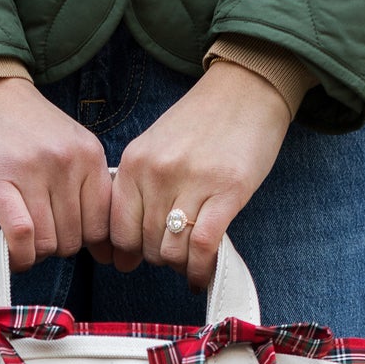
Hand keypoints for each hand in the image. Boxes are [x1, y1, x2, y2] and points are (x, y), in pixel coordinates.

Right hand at [0, 76, 110, 271]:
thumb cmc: (26, 126)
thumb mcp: (69, 147)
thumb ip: (87, 190)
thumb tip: (105, 252)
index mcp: (90, 155)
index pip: (102, 224)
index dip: (86, 243)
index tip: (68, 238)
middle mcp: (67, 162)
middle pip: (74, 238)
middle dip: (57, 247)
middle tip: (40, 234)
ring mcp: (34, 170)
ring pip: (48, 242)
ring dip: (35, 253)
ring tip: (24, 240)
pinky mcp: (0, 179)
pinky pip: (21, 234)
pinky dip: (19, 255)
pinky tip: (14, 256)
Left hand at [107, 62, 289, 289]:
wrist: (247, 88)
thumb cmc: (202, 122)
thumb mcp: (155, 148)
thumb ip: (138, 190)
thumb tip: (123, 252)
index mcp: (134, 162)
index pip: (117, 229)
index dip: (127, 253)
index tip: (137, 260)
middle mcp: (156, 173)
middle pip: (146, 244)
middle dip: (159, 258)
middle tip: (175, 254)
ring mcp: (191, 182)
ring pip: (172, 251)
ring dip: (181, 266)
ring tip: (191, 261)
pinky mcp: (227, 191)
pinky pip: (202, 247)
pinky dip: (201, 269)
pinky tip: (203, 275)